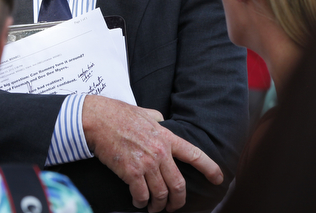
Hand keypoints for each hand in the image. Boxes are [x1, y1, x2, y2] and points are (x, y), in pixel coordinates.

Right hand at [82, 95, 222, 211]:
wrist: (97, 119)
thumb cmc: (117, 114)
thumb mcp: (144, 112)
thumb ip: (156, 118)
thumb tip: (161, 119)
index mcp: (166, 137)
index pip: (194, 155)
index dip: (210, 169)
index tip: (218, 179)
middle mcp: (160, 152)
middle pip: (179, 184)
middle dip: (179, 200)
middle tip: (174, 207)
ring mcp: (146, 163)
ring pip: (161, 193)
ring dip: (159, 205)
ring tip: (154, 208)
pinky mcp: (131, 172)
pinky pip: (142, 194)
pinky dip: (141, 202)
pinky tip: (138, 201)